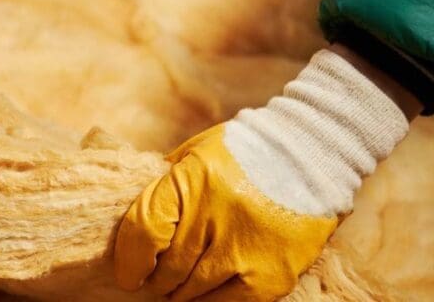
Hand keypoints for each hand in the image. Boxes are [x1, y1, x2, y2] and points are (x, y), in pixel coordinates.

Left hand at [114, 49, 410, 300]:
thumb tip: (137, 229)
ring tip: (175, 288)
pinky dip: (210, 301)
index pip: (143, 229)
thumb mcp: (193, 156)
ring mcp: (244, 249)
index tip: (127, 273)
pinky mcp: (271, 275)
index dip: (129, 258)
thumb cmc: (242, 153)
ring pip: (193, 291)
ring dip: (178, 293)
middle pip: (167, 267)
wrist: (312, 155)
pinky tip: (204, 294)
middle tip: (150, 282)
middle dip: (154, 280)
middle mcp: (214, 216)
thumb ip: (165, 188)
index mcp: (189, 180)